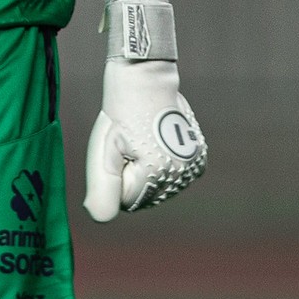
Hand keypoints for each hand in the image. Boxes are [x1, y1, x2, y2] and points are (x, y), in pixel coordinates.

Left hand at [84, 0, 206, 219]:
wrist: (147, 79)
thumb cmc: (121, 112)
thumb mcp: (104, 149)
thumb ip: (102, 186)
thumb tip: (100, 218)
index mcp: (158, 175)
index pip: (125, 200)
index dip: (115, 176)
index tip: (118, 149)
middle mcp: (181, 176)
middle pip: (143, 197)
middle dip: (130, 177)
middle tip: (128, 143)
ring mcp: (193, 168)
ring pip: (158, 189)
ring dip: (146, 172)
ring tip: (142, 140)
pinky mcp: (198, 160)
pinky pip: (172, 177)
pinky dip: (161, 167)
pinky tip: (156, 143)